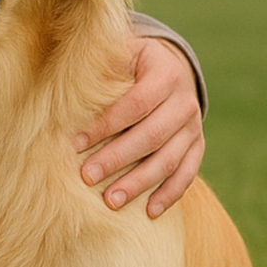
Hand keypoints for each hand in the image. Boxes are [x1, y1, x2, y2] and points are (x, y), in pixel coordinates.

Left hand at [73, 36, 203, 216]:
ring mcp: (194, 126)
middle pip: (151, 135)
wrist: (170, 67)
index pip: (135, 103)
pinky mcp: (198, 145)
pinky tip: (149, 211)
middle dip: (117, 158)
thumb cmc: (130, 64)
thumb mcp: (119, 55)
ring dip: (139, 182)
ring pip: (169, 159)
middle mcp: (185, 101)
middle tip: (87, 176)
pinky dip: (170, 193)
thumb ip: (102, 70)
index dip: (105, 125)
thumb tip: (68, 94)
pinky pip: (188, 173)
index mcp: (166, 74)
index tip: (75, 143)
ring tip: (111, 201)